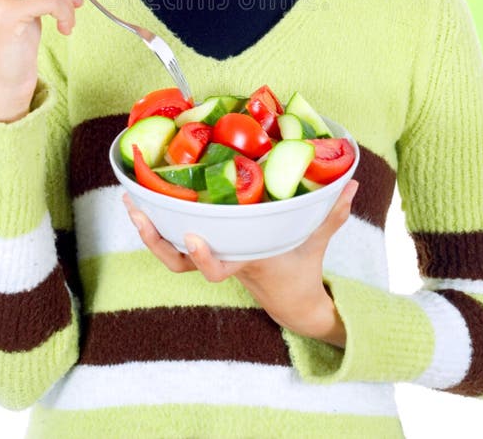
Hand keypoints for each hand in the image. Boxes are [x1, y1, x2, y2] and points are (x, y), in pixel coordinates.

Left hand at [122, 178, 358, 346]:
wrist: (291, 299)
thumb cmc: (301, 268)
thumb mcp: (316, 240)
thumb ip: (331, 213)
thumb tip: (351, 183)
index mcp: (244, 261)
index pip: (216, 269)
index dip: (203, 256)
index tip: (192, 236)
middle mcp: (221, 259)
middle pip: (177, 262)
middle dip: (154, 239)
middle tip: (137, 209)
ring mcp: (211, 255)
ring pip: (168, 254)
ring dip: (147, 229)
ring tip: (130, 199)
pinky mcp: (207, 247)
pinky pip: (175, 239)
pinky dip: (160, 222)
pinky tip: (148, 197)